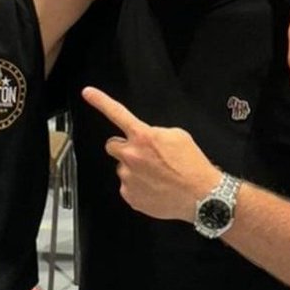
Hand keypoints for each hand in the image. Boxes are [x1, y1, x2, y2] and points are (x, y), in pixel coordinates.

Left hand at [82, 87, 218, 220]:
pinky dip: (138, 187)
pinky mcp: (129, 196)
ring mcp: (128, 177)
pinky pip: (127, 187)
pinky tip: (155, 188)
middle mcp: (131, 156)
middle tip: (142, 155)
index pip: (117, 113)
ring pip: (123, 168)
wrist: (202, 196)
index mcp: (143, 137)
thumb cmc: (193, 166)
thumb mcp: (178, 136)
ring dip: (134, 169)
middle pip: (112, 146)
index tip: (87, 93)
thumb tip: (146, 137)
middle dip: (124, 148)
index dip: (100, 101)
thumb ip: (155, 132)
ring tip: (156, 176)